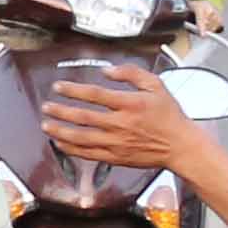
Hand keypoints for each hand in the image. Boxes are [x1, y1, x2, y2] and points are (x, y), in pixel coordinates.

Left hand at [37, 62, 194, 173]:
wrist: (181, 146)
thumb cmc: (169, 116)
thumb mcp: (156, 86)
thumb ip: (131, 74)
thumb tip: (107, 70)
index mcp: (130, 104)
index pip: (95, 95)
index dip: (73, 90)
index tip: (58, 87)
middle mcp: (121, 124)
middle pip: (83, 117)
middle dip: (61, 111)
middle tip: (46, 106)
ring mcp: (117, 143)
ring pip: (82, 137)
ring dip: (61, 131)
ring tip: (46, 124)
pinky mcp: (116, 157)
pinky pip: (88, 154)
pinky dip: (71, 149)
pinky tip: (60, 142)